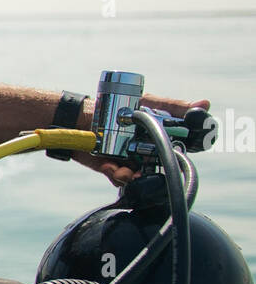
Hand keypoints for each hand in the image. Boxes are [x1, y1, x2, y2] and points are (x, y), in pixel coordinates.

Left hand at [72, 96, 209, 187]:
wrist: (77, 119)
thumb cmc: (113, 107)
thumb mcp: (146, 104)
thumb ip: (174, 107)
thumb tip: (205, 104)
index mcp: (157, 136)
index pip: (174, 150)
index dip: (175, 156)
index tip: (172, 156)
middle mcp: (147, 151)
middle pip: (157, 169)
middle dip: (151, 171)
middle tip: (141, 166)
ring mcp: (131, 161)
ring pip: (139, 178)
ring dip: (132, 176)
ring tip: (122, 169)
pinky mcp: (114, 169)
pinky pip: (121, 180)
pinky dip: (117, 176)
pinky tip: (110, 167)